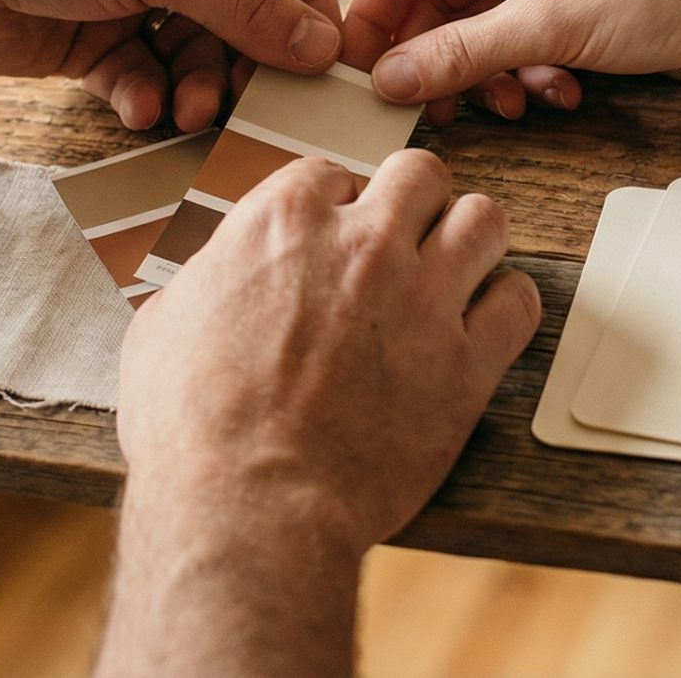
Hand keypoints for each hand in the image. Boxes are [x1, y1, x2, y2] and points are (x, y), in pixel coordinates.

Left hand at [0, 0, 340, 131]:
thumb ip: (244, 4)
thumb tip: (318, 44)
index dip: (305, 6)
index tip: (322, 66)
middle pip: (244, 9)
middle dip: (245, 59)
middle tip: (250, 104)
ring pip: (196, 49)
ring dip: (197, 84)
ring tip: (185, 111)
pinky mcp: (94, 31)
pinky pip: (145, 71)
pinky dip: (147, 93)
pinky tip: (139, 106)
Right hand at [116, 150, 541, 557]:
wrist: (248, 507)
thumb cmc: (192, 431)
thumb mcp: (162, 330)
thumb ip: (205, 284)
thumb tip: (214, 284)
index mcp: (281, 224)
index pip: (330, 173)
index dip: (335, 204)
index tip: (336, 234)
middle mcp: (361, 244)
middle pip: (419, 174)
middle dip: (411, 200)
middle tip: (404, 237)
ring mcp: (421, 298)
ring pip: (483, 219)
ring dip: (469, 239)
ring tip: (454, 270)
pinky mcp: (467, 363)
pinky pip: (518, 302)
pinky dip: (505, 306)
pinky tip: (484, 325)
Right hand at [345, 0, 680, 121]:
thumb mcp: (548, 25)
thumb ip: (461, 53)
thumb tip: (391, 78)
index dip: (375, 18)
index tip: (356, 73)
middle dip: (435, 58)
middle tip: (425, 110)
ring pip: (478, 28)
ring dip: (486, 74)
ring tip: (506, 106)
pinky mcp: (573, 1)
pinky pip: (520, 43)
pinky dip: (527, 74)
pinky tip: (556, 94)